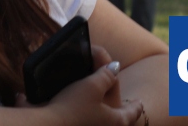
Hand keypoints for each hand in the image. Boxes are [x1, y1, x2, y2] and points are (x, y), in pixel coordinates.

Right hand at [16, 48, 139, 125]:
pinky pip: (87, 120)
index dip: (136, 105)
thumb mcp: (92, 86)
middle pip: (119, 118)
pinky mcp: (76, 125)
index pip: (132, 112)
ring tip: (97, 99)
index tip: (140, 102)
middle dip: (120, 110)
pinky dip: (86, 112)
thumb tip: (115, 67)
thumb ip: (106, 75)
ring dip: (103, 111)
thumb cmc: (73, 107)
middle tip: (118, 101)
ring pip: (102, 120)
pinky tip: (74, 103)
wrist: (48, 125)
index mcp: (116, 120)